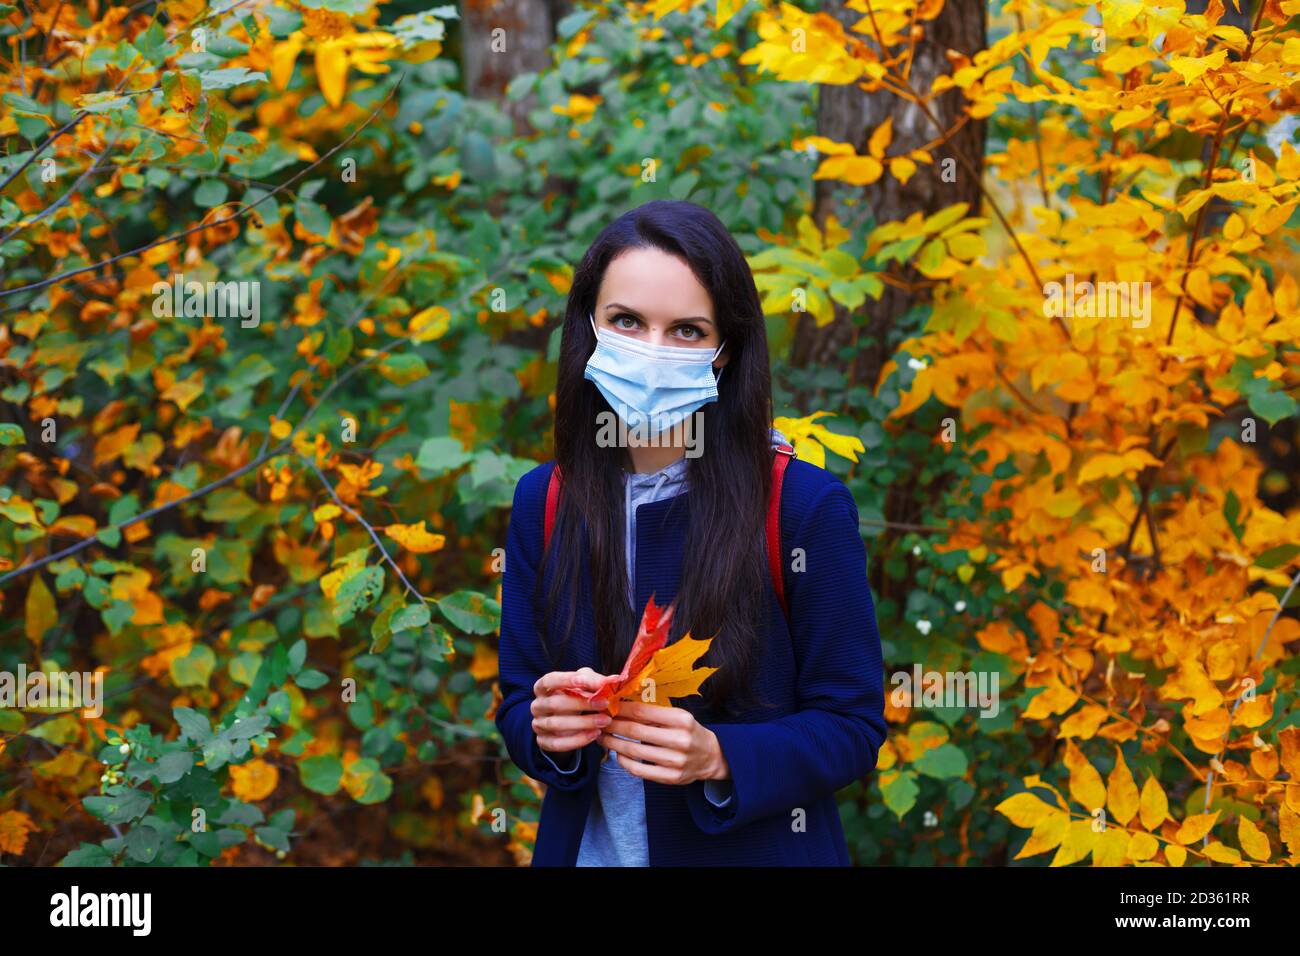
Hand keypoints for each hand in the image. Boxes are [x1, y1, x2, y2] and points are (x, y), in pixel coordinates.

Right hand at [531, 667, 614, 753]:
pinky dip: (577, 740)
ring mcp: (538, 724)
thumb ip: (594, 680)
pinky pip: (557, 743)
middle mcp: (537, 705)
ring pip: (556, 724)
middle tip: (605, 704)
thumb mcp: (583, 684)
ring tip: (604, 721)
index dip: (569, 680)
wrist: (568, 721)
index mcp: (542, 687)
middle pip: (555, 704)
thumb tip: (612, 680)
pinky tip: (594, 735)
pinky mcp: (543, 741)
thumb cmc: (575, 696)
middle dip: (582, 704)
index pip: (550, 680)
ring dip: (583, 723)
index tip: (594, 683)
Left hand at [599, 700, 729, 785]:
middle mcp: (680, 740)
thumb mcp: (678, 716)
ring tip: (603, 738)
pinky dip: (624, 762)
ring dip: (613, 743)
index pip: (643, 712)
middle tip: (600, 723)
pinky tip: (618, 754)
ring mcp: (675, 761)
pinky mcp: (671, 778)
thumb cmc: (689, 732)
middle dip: (613, 726)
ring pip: (634, 752)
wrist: (710, 756)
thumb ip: (654, 713)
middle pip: (636, 731)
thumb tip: (622, 706)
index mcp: (682, 719)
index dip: (621, 709)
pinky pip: (639, 770)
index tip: (608, 707)